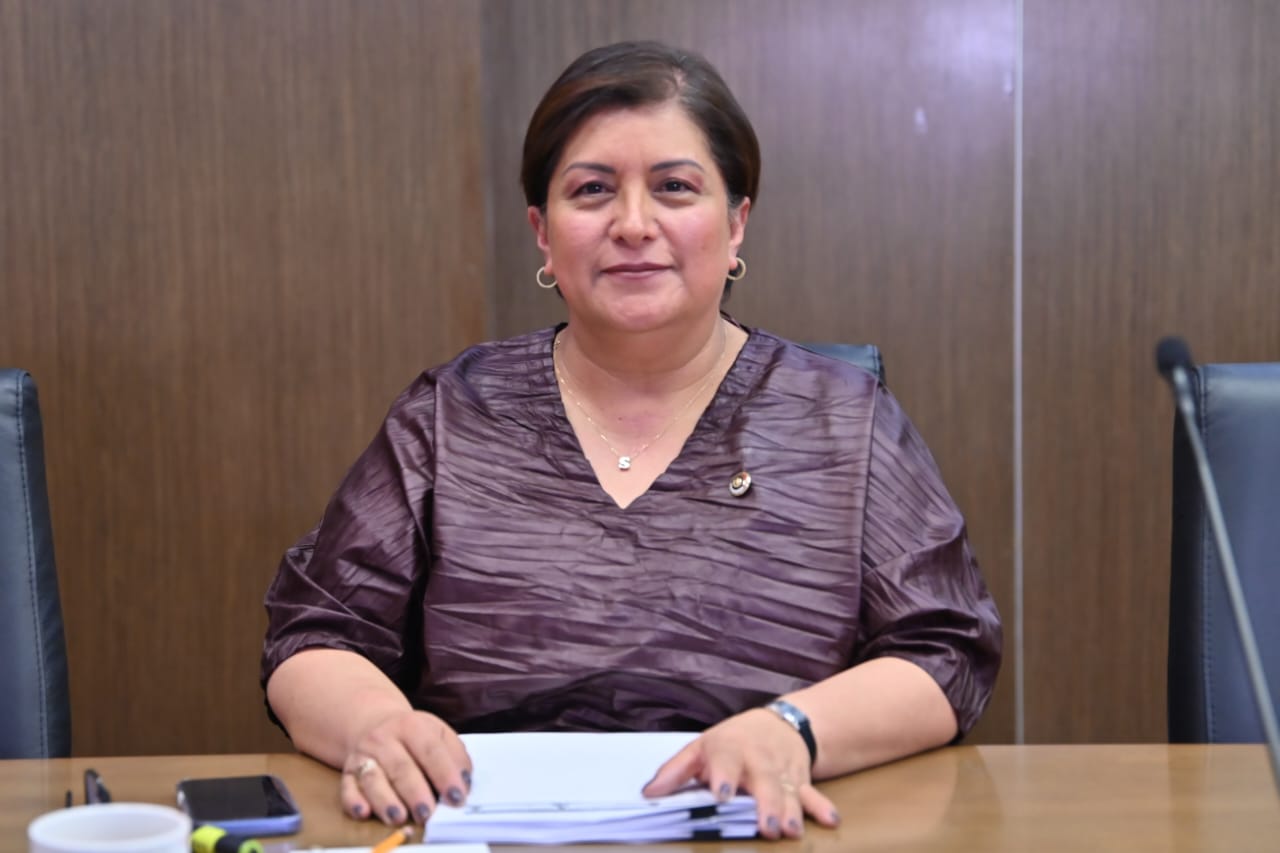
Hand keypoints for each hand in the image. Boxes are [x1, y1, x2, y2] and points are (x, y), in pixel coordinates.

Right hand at [339, 709, 472, 826]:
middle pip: (401, 767)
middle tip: (427, 813)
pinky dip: (354, 801)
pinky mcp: (348, 772)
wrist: (376, 724)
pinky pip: (347, 788)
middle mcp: (384, 738)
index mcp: (411, 725)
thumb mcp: (439, 734)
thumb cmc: (415, 737)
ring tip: (399, 817)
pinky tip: (364, 812)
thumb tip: (465, 782)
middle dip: (415, 792)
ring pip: (373, 778)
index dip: (445, 775)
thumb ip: (456, 755)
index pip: (430, 751)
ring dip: (385, 800)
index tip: (457, 797)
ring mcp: (363, 755)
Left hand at [642, 708, 839, 839]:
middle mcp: (758, 760)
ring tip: (791, 831)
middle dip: (765, 804)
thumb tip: (649, 793)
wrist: (781, 722)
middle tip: (765, 827)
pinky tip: (830, 821)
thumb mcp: (700, 748)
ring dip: (792, 811)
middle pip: (763, 781)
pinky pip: (813, 794)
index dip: (724, 776)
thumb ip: (675, 772)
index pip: (725, 759)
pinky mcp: (800, 781)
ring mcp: (782, 771)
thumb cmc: (732, 741)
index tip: (722, 794)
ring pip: (788, 791)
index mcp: (729, 749)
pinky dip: (822, 806)